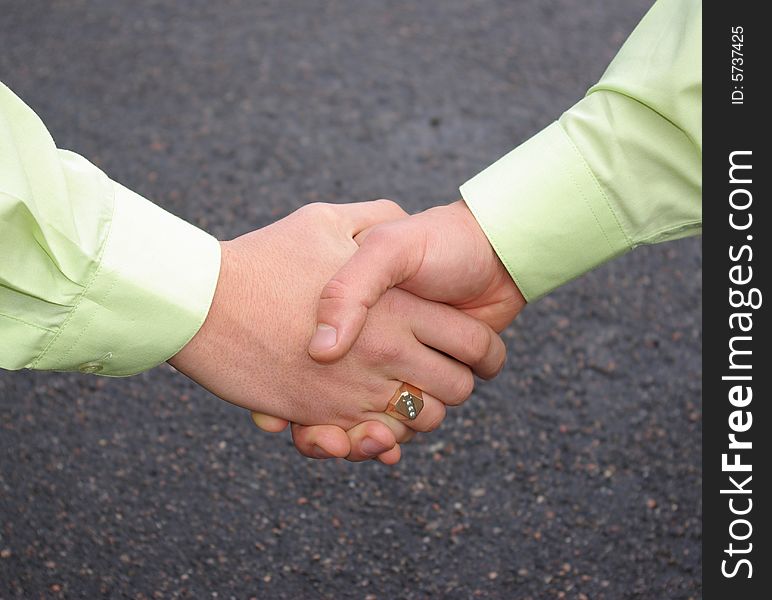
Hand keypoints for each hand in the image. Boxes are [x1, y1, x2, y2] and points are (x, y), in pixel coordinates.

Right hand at [168, 201, 505, 461]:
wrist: (199, 299)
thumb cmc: (266, 254)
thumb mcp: (324, 220)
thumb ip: (374, 219)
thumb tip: (402, 220)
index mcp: (399, 306)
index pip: (474, 344)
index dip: (484, 352)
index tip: (473, 351)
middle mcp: (385, 350)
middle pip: (455, 391)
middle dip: (454, 388)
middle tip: (437, 375)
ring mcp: (354, 387)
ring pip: (419, 423)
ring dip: (418, 418)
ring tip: (403, 398)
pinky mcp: (321, 414)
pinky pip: (370, 442)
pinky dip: (380, 442)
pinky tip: (377, 432)